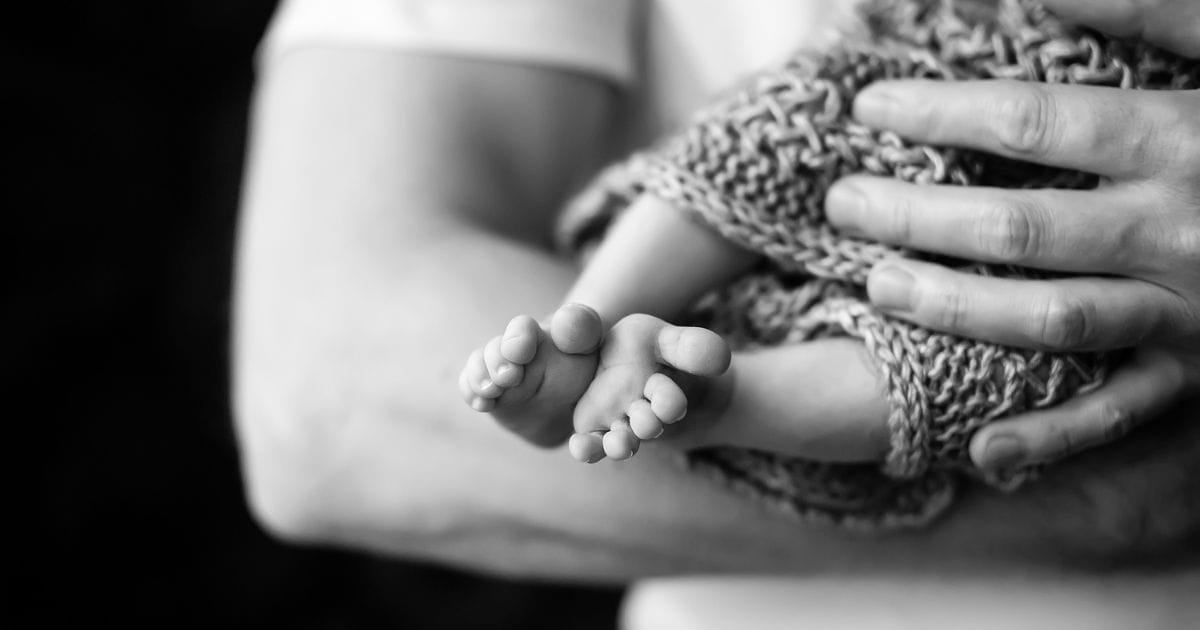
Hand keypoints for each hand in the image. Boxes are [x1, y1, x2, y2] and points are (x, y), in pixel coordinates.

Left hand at [825, 6, 1199, 471]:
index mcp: (1182, 141)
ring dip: (958, 310)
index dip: (942, 112)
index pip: (1034, 122)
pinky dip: (1052, 439)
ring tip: (877, 287)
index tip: (872, 108)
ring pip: (1054, 319)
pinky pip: (1121, 414)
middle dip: (919, 214)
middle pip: (1022, 226)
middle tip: (845, 204)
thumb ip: (1153, 14)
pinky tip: (981, 452)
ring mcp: (1188, 312)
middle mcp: (1179, 231)